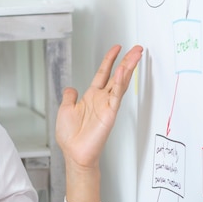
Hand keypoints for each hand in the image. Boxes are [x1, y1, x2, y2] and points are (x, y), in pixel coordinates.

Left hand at [56, 44, 142, 201]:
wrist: (74, 153)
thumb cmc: (71, 136)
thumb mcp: (65, 109)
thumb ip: (69, 97)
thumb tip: (70, 88)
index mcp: (90, 97)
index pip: (102, 74)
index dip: (109, 60)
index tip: (116, 48)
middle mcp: (101, 99)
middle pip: (116, 75)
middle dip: (126, 61)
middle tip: (137, 49)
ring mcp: (107, 106)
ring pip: (120, 83)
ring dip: (128, 68)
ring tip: (135, 55)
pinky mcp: (110, 113)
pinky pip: (116, 95)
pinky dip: (119, 83)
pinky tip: (123, 72)